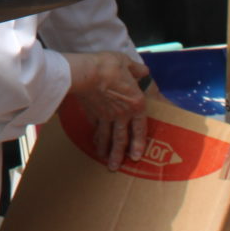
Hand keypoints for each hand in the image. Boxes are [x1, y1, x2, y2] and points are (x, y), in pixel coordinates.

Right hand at [65, 50, 150, 170]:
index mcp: (136, 104)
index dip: (139, 144)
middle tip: (115, 167)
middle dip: (119, 154)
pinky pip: (95, 127)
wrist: (85, 72)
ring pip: (107, 137)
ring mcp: (105, 115)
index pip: (140, 128)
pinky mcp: (91, 112)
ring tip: (104, 160)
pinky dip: (95, 135)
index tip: (136, 156)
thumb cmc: (109, 66)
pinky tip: (93, 141)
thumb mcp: (127, 63)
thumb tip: (144, 71)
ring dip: (106, 150)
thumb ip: (137, 69)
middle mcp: (122, 114)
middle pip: (121, 138)